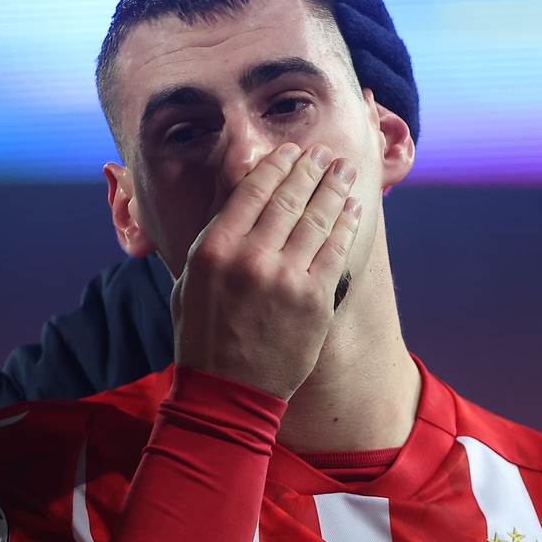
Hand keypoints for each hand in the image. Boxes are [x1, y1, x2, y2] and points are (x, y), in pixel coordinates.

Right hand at [171, 142, 362, 400]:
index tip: (291, 151)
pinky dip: (345, 225)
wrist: (227, 390)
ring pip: (317, 218)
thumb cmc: (203, 334)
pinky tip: (352, 209)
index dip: (277, 165)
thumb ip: (213, 238)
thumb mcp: (190, 279)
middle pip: (289, 198)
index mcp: (214, 249)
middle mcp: (251, 257)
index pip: (252, 190)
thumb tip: (237, 195)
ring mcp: (286, 278)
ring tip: (345, 170)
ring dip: (334, 188)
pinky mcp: (314, 299)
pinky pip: (335, 250)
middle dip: (310, 169)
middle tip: (324, 154)